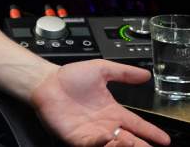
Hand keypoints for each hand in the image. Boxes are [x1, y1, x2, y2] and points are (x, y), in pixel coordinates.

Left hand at [31, 59, 169, 145]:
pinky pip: (92, 145)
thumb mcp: (101, 70)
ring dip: (123, 145)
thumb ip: (123, 73)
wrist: (46, 82)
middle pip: (128, 140)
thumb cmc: (69, 76)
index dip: (150, 132)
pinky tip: (108, 138)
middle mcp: (104, 124)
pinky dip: (101, 144)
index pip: (136, 124)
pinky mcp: (76, 137)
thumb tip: (145, 74)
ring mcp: (91, 132)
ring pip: (113, 145)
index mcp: (112, 111)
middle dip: (140, 145)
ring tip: (130, 141)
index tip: (163, 139)